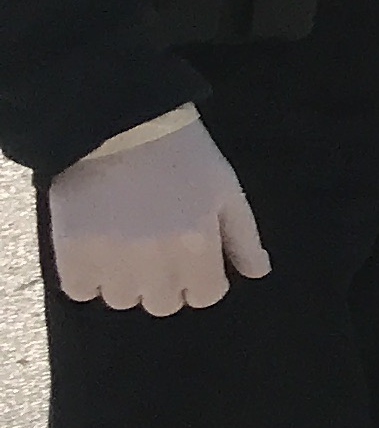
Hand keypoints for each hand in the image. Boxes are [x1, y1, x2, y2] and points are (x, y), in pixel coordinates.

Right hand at [48, 112, 268, 317]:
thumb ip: (243, 236)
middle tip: (158, 250)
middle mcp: (155, 260)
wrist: (118, 124)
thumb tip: (257, 273)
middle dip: (166, 282)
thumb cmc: (182, 154)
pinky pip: (81, 290)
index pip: (206, 295)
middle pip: (164, 304)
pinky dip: (88, 277)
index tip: (192, 260)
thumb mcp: (226, 189)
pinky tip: (96, 250)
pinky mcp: (71, 253)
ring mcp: (110, 259)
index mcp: (197, 244)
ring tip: (126, 245)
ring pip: (123, 300)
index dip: (202, 280)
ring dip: (127, 281)